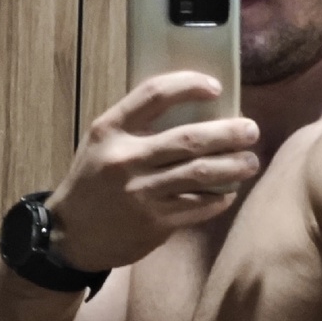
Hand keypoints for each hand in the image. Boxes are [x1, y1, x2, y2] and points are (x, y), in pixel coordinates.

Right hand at [44, 75, 260, 269]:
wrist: (70, 234)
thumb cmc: (93, 180)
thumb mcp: (102, 142)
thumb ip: (136, 124)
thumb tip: (195, 108)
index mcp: (110, 129)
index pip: (155, 94)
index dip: (189, 85)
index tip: (216, 87)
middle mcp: (125, 158)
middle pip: (189, 139)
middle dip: (228, 133)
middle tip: (251, 130)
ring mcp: (140, 193)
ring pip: (200, 174)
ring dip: (233, 166)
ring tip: (250, 161)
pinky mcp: (154, 222)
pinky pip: (198, 206)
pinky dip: (219, 198)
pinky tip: (228, 192)